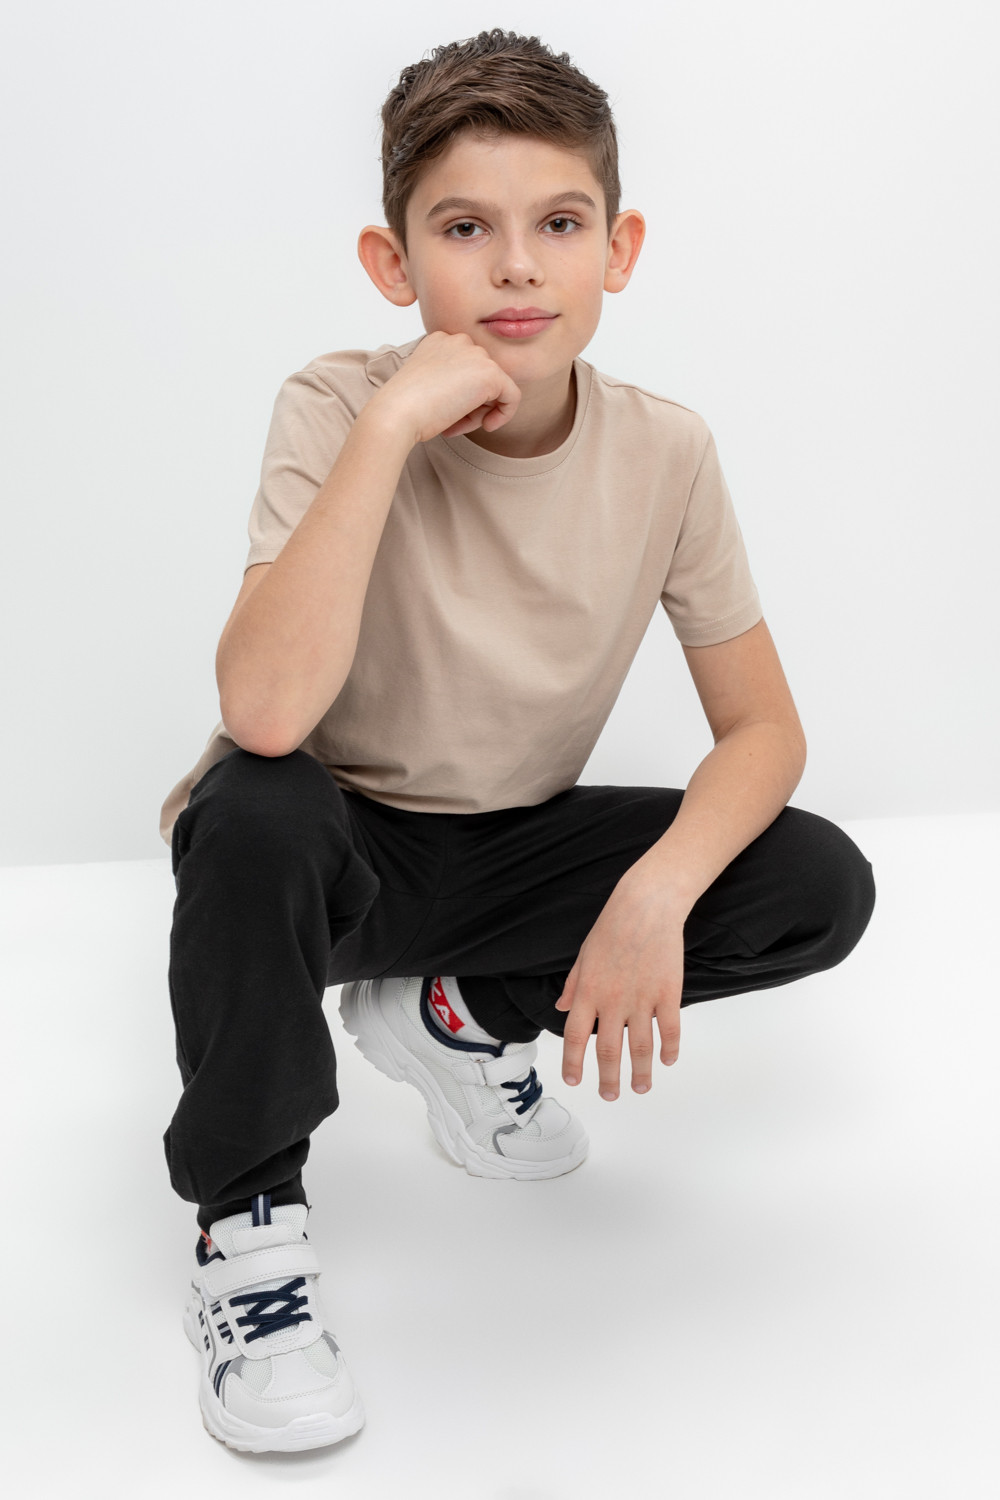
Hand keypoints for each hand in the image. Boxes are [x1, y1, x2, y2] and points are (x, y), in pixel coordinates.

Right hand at [372, 329, 521, 445]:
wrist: (397, 413)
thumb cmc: (405, 407)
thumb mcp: (428, 387)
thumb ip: (452, 383)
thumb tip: (480, 397)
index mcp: (441, 340)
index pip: (466, 369)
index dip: (458, 396)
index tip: (443, 413)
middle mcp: (459, 340)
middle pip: (482, 377)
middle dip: (471, 405)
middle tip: (450, 422)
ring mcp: (476, 354)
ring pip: (496, 388)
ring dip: (480, 412)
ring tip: (456, 424)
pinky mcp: (490, 373)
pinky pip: (512, 397)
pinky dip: (504, 415)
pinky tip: (487, 426)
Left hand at [554, 868, 685, 1099]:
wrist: (646, 906)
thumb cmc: (612, 927)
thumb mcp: (584, 955)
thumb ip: (573, 986)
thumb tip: (560, 1010)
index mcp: (589, 991)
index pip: (574, 1036)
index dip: (573, 1062)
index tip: (575, 1081)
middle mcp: (613, 1000)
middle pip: (608, 1050)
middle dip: (608, 1079)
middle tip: (609, 1096)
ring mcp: (642, 998)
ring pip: (641, 1047)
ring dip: (640, 1072)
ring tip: (640, 1088)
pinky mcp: (668, 993)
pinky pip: (670, 1029)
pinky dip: (669, 1049)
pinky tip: (667, 1061)